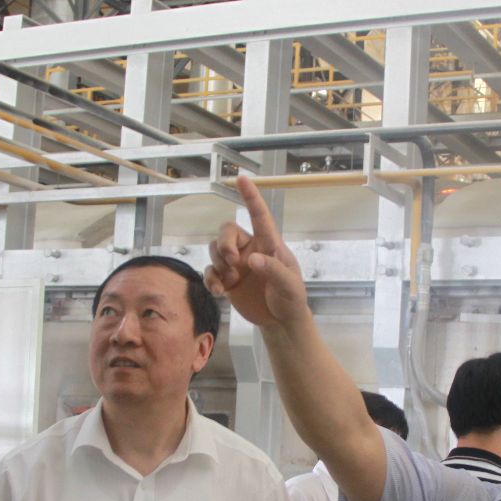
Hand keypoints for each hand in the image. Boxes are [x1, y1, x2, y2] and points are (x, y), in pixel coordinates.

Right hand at [205, 176, 309, 330]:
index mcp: (269, 244)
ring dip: (217, 263)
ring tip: (228, 281)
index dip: (250, 197)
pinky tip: (218, 291)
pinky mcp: (226, 280)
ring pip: (215, 249)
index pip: (259, 216)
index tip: (241, 179)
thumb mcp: (289, 285)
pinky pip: (209, 270)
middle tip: (231, 263)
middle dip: (224, 244)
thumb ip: (273, 270)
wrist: (280, 322)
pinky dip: (209, 279)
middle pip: (226, 231)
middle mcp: (250, 249)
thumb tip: (252, 259)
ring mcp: (236, 264)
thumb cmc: (291, 299)